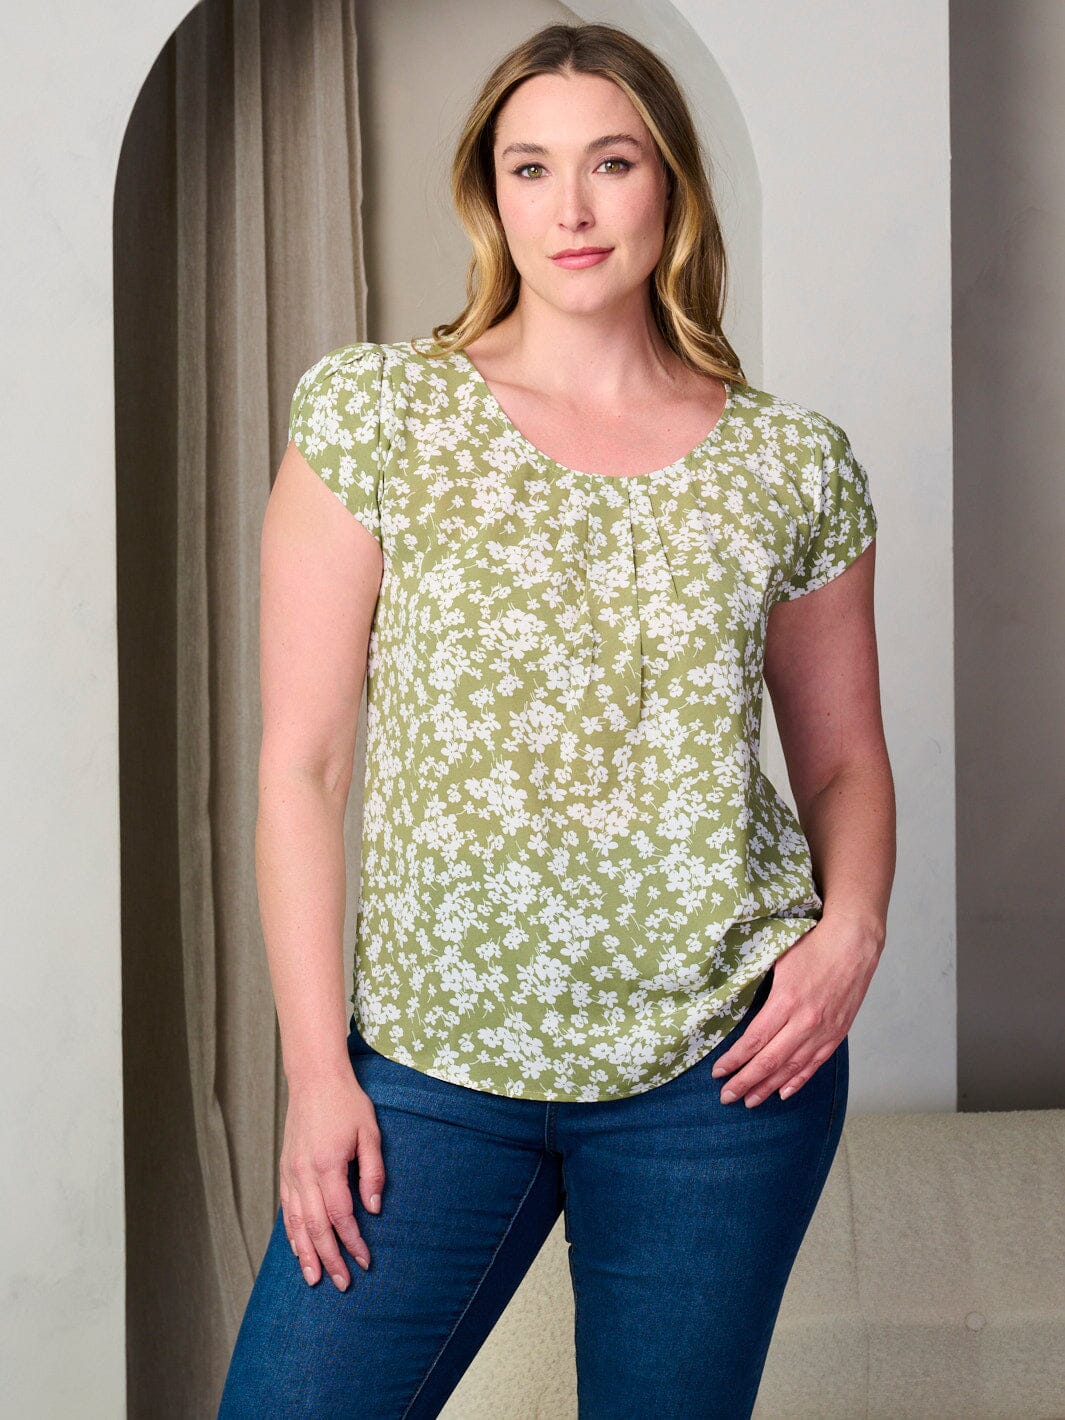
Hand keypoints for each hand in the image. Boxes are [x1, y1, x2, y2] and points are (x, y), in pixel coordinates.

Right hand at [279, 1071, 385, 1289]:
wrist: (314, 1079)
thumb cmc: (347, 1103)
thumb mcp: (370, 1132)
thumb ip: (373, 1171)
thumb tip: (373, 1209)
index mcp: (327, 1165)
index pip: (341, 1216)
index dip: (353, 1242)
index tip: (366, 1261)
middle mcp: (304, 1173)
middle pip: (316, 1227)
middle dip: (330, 1258)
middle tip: (343, 1283)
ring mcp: (290, 1173)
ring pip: (296, 1224)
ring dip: (305, 1254)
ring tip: (314, 1279)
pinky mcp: (284, 1170)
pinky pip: (286, 1210)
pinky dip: (291, 1233)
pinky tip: (298, 1249)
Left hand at [710, 916, 879, 1106]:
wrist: (854, 944)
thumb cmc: (813, 946)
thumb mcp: (777, 960)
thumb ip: (759, 987)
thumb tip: (735, 1003)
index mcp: (786, 1001)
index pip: (754, 1040)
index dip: (734, 1060)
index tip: (717, 1072)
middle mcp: (805, 1022)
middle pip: (769, 1061)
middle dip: (745, 1081)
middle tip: (727, 1097)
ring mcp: (823, 1031)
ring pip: (791, 1068)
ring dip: (768, 1087)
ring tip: (750, 1101)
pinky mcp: (837, 1034)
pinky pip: (814, 1064)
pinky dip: (798, 1080)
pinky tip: (783, 1093)